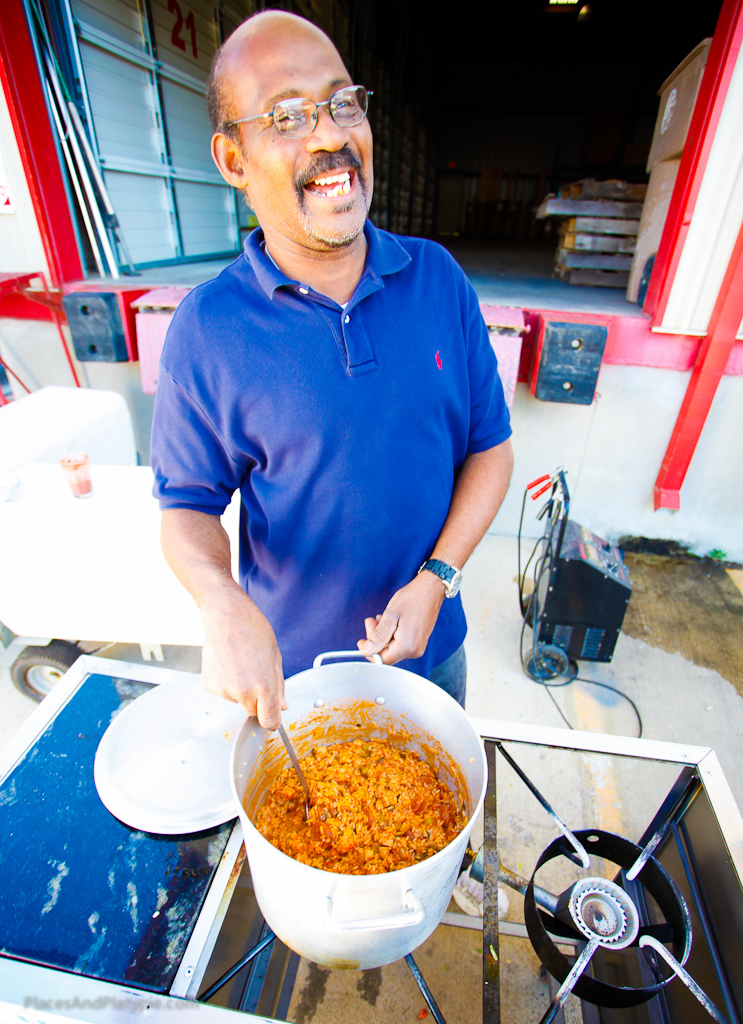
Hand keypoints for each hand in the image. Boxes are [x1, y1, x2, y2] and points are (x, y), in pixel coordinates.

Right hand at [200, 588, 286, 728]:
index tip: (273, 715)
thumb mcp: (275, 657)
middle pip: (253, 712)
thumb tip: (282, 706)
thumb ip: (279, 686)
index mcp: (264, 686)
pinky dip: (226, 683)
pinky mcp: (210, 686)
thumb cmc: (253, 630)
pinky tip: (228, 664)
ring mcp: (224, 690)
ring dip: (241, 690)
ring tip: (240, 664)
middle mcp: (243, 692)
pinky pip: (224, 693)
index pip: (269, 721)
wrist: (226, 616)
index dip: (272, 720)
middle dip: (257, 700)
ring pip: (238, 701)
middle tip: (256, 675)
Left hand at [357, 571, 445, 664]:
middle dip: (375, 639)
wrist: (431, 589)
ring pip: (393, 648)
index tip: (361, 640)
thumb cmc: (412, 598)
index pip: (382, 660)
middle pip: (387, 654)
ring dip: (383, 635)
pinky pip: (401, 644)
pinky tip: (390, 622)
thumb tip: (366, 650)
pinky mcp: (419, 642)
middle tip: (371, 621)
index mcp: (407, 646)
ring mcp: (418, 647)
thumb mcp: (390, 616)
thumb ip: (378, 636)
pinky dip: (392, 634)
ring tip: (380, 618)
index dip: (369, 651)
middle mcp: (414, 650)